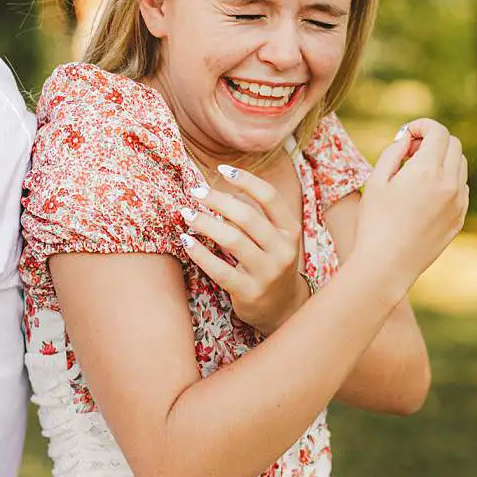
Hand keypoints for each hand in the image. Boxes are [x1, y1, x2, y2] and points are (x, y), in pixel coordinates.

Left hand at [177, 165, 305, 334]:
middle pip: (247, 216)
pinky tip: (186, 241)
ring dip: (206, 223)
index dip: (246, 179)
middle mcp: (283, 250)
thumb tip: (220, 191)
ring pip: (233, 240)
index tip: (222, 169)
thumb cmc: (269, 262)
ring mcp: (268, 273)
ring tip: (187, 214)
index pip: (270, 197)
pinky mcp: (250, 292)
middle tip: (195, 192)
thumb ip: (252, 215)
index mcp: (290, 230)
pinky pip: (220, 270)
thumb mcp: (271, 238)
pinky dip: (200, 254)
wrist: (282, 308)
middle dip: (218, 200)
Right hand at [354, 119, 468, 290]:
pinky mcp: (459, 218)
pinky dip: (447, 181)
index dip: (421, 126)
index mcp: (427, 170)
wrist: (386, 266)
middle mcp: (449, 183)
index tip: (406, 134)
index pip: (438, 131)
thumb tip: (407, 138)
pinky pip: (461, 188)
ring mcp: (458, 202)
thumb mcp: (375, 181)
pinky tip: (424, 194)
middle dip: (433, 140)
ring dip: (442, 160)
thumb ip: (393, 152)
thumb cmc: (374, 223)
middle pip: (453, 144)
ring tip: (416, 173)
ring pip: (460, 165)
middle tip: (410, 152)